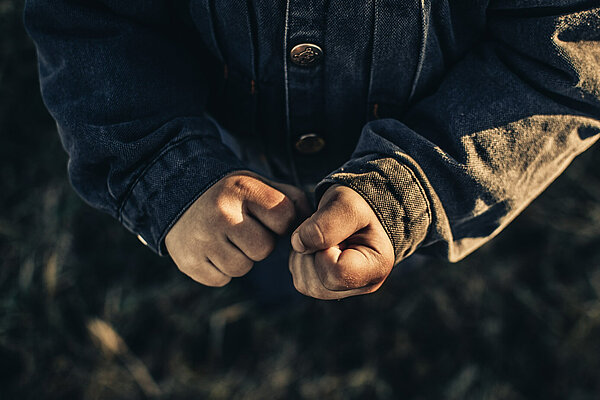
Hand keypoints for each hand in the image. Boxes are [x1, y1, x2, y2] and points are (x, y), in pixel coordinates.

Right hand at [166, 171, 310, 286]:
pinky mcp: (188, 261)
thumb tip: (312, 225)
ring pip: (242, 267)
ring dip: (240, 258)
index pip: (283, 219)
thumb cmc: (231, 194)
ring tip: (227, 239)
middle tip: (244, 229)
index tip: (267, 217)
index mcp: (242, 190)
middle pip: (263, 248)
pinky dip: (221, 270)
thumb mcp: (259, 184)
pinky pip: (221, 279)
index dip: (280, 223)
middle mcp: (220, 214)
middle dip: (259, 242)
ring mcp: (202, 239)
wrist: (177, 192)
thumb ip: (291, 199)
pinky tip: (213, 250)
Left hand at [289, 185, 394, 298]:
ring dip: (305, 256)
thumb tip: (298, 246)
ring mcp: (345, 289)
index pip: (335, 273)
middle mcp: (363, 285)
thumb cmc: (358, 205)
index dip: (324, 249)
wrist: (360, 206)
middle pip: (317, 284)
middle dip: (312, 253)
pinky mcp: (329, 287)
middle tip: (328, 232)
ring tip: (323, 237)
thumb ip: (324, 226)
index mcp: (376, 267)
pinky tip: (317, 246)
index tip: (336, 230)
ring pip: (306, 284)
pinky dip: (302, 260)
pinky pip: (302, 281)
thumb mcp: (346, 205)